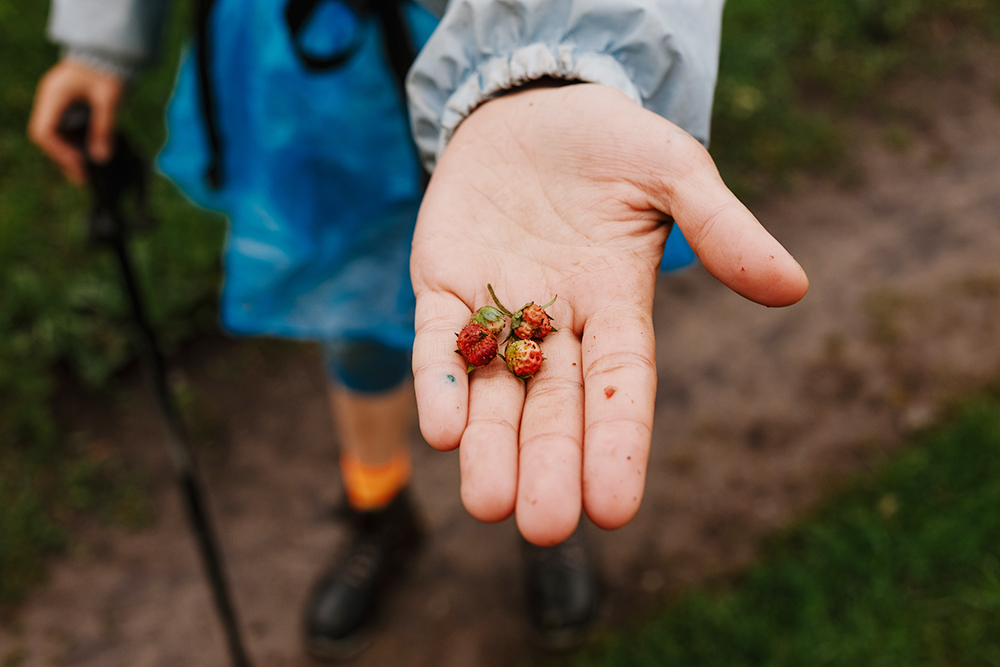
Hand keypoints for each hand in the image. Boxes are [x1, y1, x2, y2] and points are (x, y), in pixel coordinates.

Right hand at [28, 59, 123, 183]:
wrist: (112, 51)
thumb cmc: (109, 70)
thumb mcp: (109, 100)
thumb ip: (104, 128)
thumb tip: (100, 157)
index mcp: (54, 96)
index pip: (44, 132)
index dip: (59, 153)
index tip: (79, 166)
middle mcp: (50, 100)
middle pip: (46, 136)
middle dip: (63, 158)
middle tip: (83, 177)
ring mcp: (57, 102)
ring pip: (54, 134)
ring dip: (68, 153)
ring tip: (87, 172)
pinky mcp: (67, 105)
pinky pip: (65, 129)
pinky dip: (75, 143)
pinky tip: (89, 155)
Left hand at [410, 84, 807, 545]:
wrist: (527, 104)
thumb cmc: (609, 140)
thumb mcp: (672, 171)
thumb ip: (721, 228)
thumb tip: (793, 288)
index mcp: (615, 307)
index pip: (621, 388)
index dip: (619, 445)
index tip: (616, 509)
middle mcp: (555, 325)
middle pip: (554, 409)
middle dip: (549, 466)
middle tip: (544, 530)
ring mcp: (494, 310)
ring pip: (492, 394)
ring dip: (489, 448)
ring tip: (489, 505)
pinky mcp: (442, 287)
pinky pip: (436, 343)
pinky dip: (439, 383)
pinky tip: (441, 429)